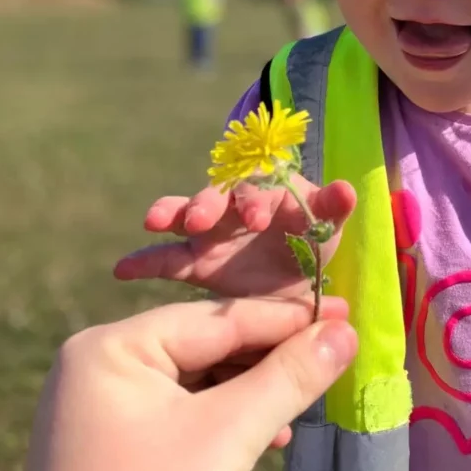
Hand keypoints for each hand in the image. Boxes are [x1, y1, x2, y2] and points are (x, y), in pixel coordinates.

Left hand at [0, 295, 356, 470]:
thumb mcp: (225, 440)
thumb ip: (287, 378)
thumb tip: (345, 331)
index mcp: (110, 350)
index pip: (216, 319)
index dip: (287, 317)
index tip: (349, 311)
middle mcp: (102, 370)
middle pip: (208, 346)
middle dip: (274, 355)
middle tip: (341, 351)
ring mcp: (108, 414)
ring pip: (202, 384)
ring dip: (258, 391)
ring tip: (315, 394)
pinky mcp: (122, 453)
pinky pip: (189, 418)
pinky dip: (233, 422)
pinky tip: (274, 436)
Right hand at [113, 178, 356, 298]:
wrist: (296, 281)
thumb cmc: (312, 242)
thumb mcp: (327, 228)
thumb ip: (333, 208)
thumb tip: (348, 188)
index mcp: (266, 193)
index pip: (257, 189)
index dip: (255, 201)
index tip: (257, 219)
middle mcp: (233, 208)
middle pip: (215, 197)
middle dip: (206, 204)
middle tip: (199, 218)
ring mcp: (210, 234)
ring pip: (186, 219)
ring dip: (170, 213)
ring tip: (153, 220)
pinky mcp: (195, 262)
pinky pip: (165, 259)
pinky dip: (143, 262)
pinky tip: (122, 269)